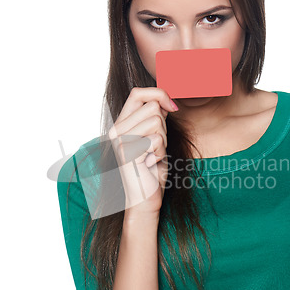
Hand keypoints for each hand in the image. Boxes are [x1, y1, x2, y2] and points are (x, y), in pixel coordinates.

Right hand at [108, 87, 177, 216]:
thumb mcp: (155, 137)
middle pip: (152, 106)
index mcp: (121, 123)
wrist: (145, 197)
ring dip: (163, 140)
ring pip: (156, 121)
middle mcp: (116, 129)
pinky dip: (160, 152)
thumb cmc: (151, 169)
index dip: (159, 94)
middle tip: (157, 145)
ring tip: (153, 154)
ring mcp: (120, 140)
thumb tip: (164, 98)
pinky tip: (151, 163)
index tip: (172, 108)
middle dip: (164, 125)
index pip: (138, 92)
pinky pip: (156, 139)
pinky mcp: (127, 152)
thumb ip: (155, 118)